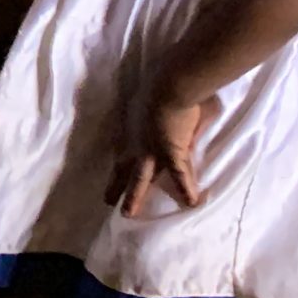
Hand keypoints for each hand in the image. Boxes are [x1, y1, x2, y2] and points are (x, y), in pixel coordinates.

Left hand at [106, 85, 210, 216]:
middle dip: (115, 185)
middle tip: (106, 201)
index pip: (124, 149)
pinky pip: (180, 175)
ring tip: (127, 215)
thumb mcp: (158, 99)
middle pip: (123, 168)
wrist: (170, 82)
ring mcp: (152, 150)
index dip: (121, 160)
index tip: (114, 170)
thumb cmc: (165, 83)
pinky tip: (191, 203)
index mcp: (132, 127)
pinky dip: (186, 189)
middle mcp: (137, 141)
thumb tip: (180, 115)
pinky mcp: (171, 153)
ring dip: (133, 197)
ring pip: (140, 179)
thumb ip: (163, 110)